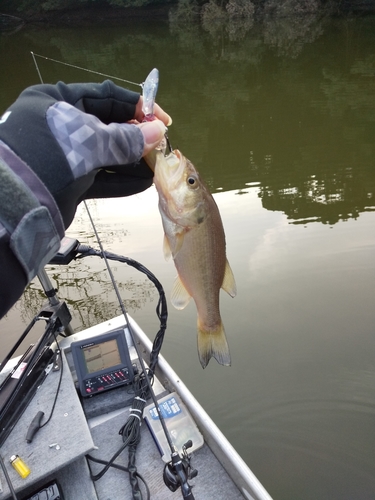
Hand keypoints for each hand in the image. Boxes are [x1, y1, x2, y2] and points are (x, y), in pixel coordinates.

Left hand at [0, 80, 171, 227]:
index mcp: (58, 100)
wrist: (15, 203)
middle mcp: (62, 125)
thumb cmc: (50, 155)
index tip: (162, 122)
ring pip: (106, 155)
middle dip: (137, 139)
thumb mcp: (90, 141)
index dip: (138, 107)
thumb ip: (126, 138)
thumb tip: (158, 132)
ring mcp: (65, 155)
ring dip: (133, 163)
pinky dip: (121, 181)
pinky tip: (143, 183)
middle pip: (109, 127)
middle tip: (160, 149)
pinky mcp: (69, 181)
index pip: (107, 96)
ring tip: (157, 169)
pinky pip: (101, 178)